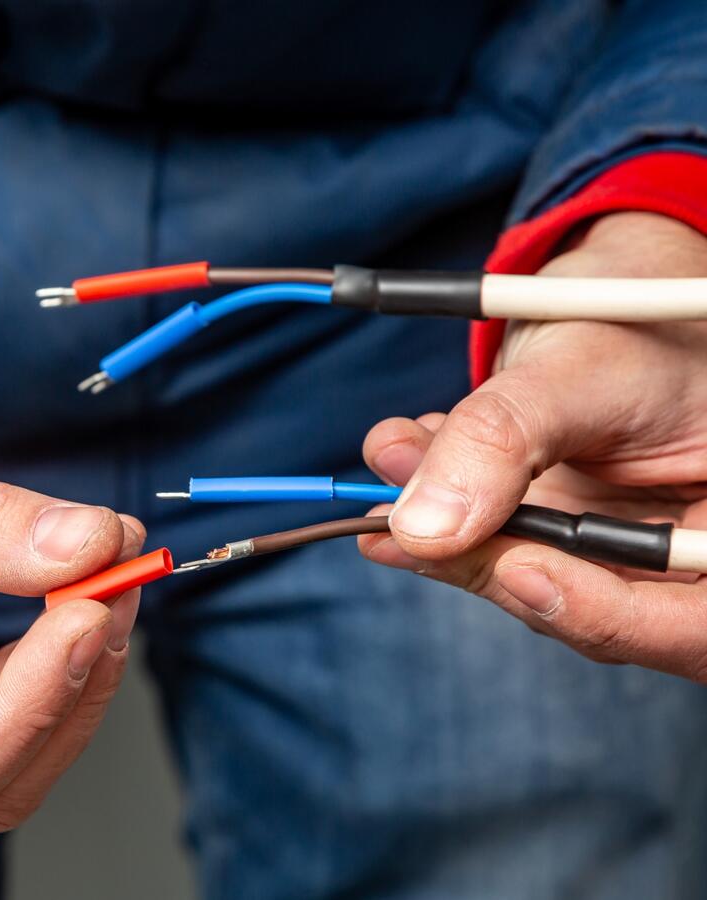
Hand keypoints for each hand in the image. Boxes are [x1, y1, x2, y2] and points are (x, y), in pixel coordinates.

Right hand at [0, 346, 143, 872]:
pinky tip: (79, 585)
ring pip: (14, 753)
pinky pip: (11, 708)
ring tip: (110, 568)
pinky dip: (55, 651)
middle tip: (119, 577)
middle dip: (68, 681)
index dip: (31, 701)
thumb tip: (95, 544)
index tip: (91, 611)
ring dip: (74, 666)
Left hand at [359, 211, 706, 680]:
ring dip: (450, 539)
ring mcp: (626, 548)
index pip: (696, 618)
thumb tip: (422, 528)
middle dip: (498, 571)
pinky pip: (498, 547)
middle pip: (609, 618)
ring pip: (536, 586)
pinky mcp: (566, 535)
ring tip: (388, 470)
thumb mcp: (577, 362)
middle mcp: (691, 549)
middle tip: (412, 528)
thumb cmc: (633, 307)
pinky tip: (403, 458)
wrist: (612, 287)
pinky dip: (441, 511)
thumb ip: (503, 439)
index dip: (608, 613)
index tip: (516, 569)